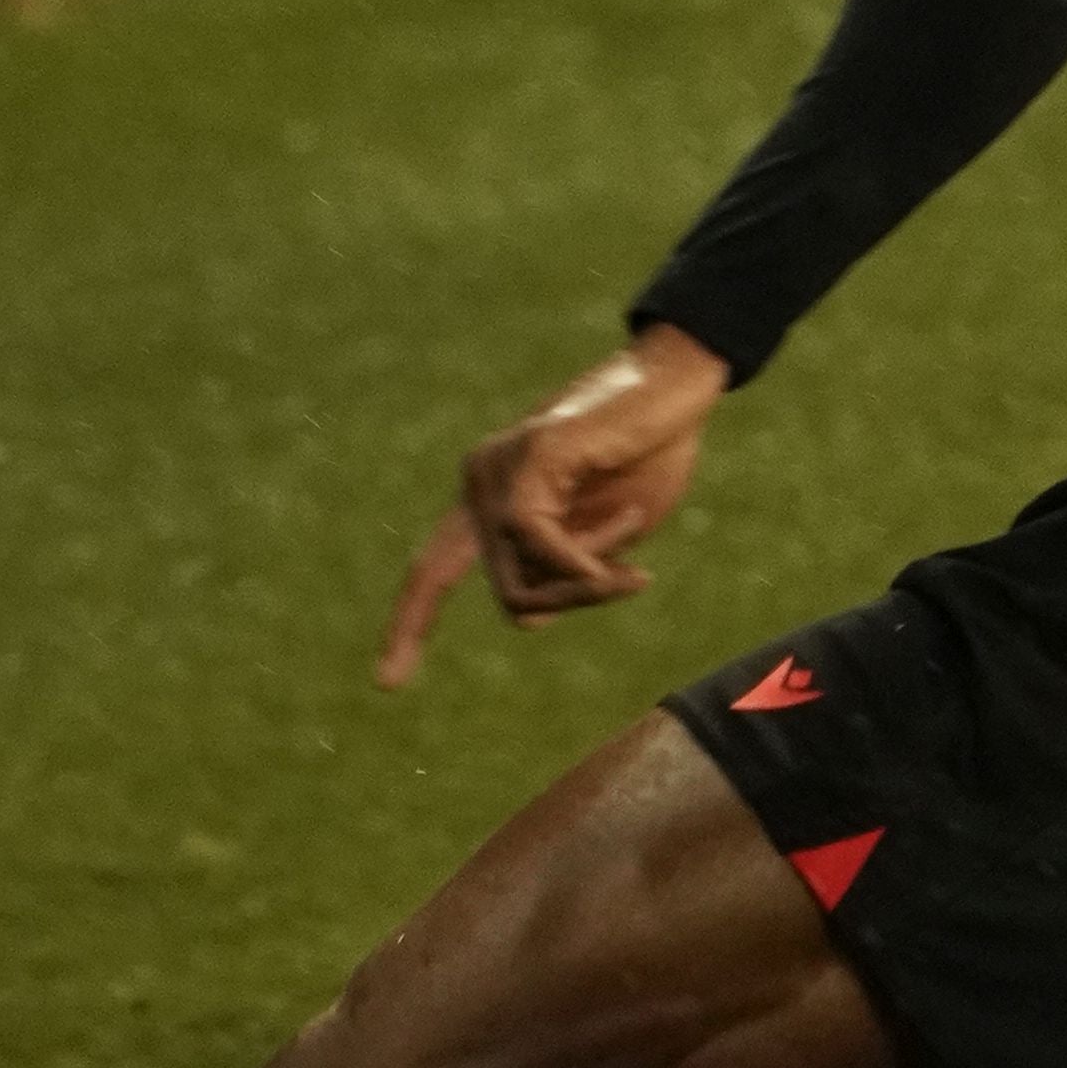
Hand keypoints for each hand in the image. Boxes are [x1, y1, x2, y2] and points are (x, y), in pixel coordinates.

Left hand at [373, 328, 733, 686]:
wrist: (678, 383)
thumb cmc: (651, 453)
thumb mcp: (608, 535)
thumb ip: (565, 570)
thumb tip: (528, 619)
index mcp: (492, 499)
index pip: (435, 570)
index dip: (410, 624)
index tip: (388, 683)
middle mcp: (480, 482)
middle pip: (510, 592)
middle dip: (572, 601)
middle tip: (633, 580)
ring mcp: (498, 468)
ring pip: (525, 577)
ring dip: (593, 574)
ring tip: (636, 518)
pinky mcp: (528, 458)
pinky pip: (540, 540)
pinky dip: (588, 555)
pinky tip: (630, 524)